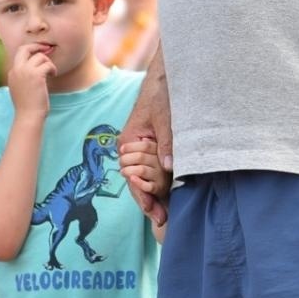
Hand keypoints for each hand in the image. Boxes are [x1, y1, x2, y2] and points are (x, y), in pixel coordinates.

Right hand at [7, 44, 56, 118]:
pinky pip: (48, 65)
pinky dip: (52, 69)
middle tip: (48, 48)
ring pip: (40, 56)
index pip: (20, 53)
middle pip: (25, 48)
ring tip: (51, 72)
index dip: (31, 49)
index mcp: (12, 72)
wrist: (28, 115)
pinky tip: (53, 75)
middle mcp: (17, 70)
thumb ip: (23, 77)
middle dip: (38, 46)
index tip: (41, 51)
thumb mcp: (21, 88)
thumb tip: (35, 68)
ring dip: (48, 63)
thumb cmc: (28, 106)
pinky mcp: (36, 76)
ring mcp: (25, 72)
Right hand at [118, 50, 172, 223]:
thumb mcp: (164, 117)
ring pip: (148, 177)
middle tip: (163, 223)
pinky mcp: (156, 146)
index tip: (153, 212)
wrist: (167, 75)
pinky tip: (170, 196)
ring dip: (157, 195)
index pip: (132, 177)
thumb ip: (167, 142)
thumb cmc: (161, 92)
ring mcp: (143, 149)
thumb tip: (170, 167)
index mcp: (127, 142)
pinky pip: (156, 169)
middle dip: (150, 202)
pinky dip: (162, 183)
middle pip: (139, 182)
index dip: (143, 197)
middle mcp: (132, 149)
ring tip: (167, 217)